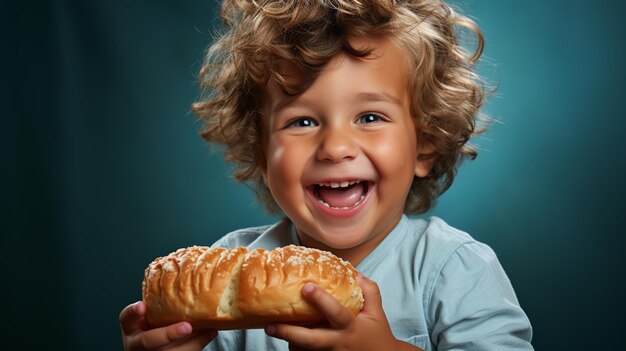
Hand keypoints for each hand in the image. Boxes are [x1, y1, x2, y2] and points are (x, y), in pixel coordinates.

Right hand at [119, 301, 217, 350]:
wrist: (150, 350)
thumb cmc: (151, 327)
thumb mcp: (147, 316)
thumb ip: (157, 304)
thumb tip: (184, 277)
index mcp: (131, 328)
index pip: (127, 318)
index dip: (133, 312)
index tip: (142, 306)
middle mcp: (138, 344)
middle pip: (149, 341)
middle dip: (169, 334)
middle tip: (187, 327)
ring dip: (192, 341)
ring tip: (208, 326)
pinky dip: (200, 342)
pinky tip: (211, 330)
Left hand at [264, 274, 421, 350]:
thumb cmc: (377, 334)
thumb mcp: (377, 312)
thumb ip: (369, 291)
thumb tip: (355, 272)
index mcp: (350, 327)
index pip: (335, 312)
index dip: (321, 300)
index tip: (306, 287)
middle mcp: (337, 343)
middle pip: (310, 340)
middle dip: (288, 333)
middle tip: (270, 325)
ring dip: (288, 341)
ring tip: (273, 328)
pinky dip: (296, 349)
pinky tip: (288, 340)